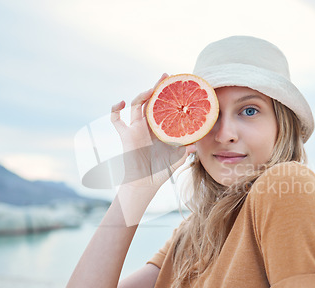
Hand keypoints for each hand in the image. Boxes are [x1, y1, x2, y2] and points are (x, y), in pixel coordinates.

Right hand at [111, 74, 195, 188]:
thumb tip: (198, 141)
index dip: (169, 94)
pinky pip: (117, 120)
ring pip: (136, 105)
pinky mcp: (126, 135)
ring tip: (150, 90)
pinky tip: (121, 101)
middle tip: (165, 76)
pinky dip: (115, 109)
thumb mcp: (179, 157)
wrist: (146, 183)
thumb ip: (187, 148)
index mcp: (161, 127)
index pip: (165, 105)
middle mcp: (148, 125)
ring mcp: (136, 128)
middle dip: (157, 87)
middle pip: (151, 100)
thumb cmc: (162, 171)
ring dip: (142, 95)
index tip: (177, 82)